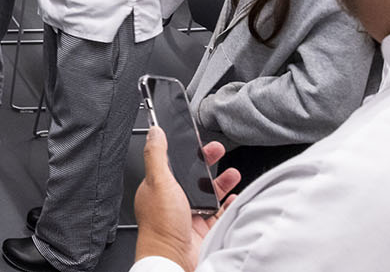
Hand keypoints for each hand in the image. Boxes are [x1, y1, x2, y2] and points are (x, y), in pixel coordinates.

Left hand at [133, 127, 241, 270]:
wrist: (173, 258)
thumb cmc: (161, 224)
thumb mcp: (158, 181)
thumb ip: (156, 155)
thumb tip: (155, 132)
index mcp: (159, 187)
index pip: (174, 163)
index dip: (187, 151)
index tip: (199, 141)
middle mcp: (174, 200)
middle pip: (193, 176)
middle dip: (207, 163)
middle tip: (218, 150)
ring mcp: (189, 215)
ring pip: (208, 193)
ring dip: (221, 183)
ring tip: (232, 174)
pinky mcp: (203, 229)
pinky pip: (219, 213)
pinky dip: (228, 205)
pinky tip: (235, 198)